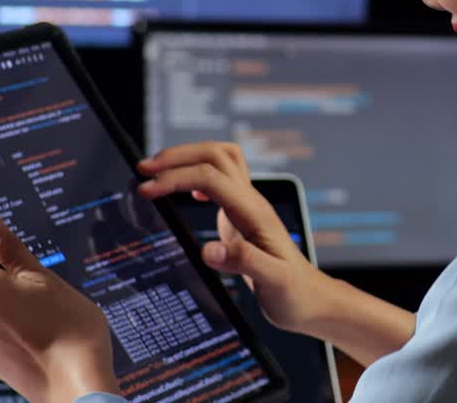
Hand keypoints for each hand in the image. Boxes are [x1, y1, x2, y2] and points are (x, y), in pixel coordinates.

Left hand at [0, 210, 119, 402]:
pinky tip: (44, 339)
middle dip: (5, 287)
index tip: (2, 256)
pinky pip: (1, 339)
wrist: (77, 382)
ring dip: (12, 312)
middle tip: (41, 292)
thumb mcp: (44, 277)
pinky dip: (18, 335)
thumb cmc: (68, 329)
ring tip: (48, 319)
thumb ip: (9, 247)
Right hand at [137, 142, 333, 333]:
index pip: (211, 178)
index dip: (176, 177)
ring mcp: (248, 208)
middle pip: (216, 155)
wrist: (312, 300)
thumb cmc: (294, 294)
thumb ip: (243, 262)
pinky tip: (186, 192)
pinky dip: (198, 175)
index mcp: (254, 214)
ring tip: (158, 170)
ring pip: (220, 161)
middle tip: (145, 169)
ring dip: (189, 158)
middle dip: (179, 156)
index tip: (146, 189)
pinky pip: (221, 180)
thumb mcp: (273, 281)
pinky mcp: (242, 218)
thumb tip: (209, 249)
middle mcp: (252, 203)